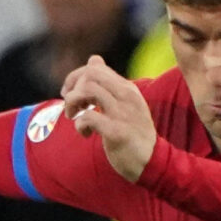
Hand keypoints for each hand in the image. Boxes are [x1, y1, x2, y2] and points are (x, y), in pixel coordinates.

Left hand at [62, 56, 156, 183]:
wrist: (152, 162)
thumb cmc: (134, 134)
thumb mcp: (125, 103)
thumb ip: (109, 84)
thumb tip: (94, 59)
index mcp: (127, 88)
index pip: (95, 68)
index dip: (75, 78)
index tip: (69, 93)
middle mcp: (126, 96)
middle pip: (90, 75)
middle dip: (73, 88)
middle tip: (72, 107)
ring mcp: (123, 113)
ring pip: (87, 91)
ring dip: (73, 104)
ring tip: (74, 117)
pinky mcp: (117, 132)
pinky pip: (89, 117)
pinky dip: (80, 125)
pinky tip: (86, 134)